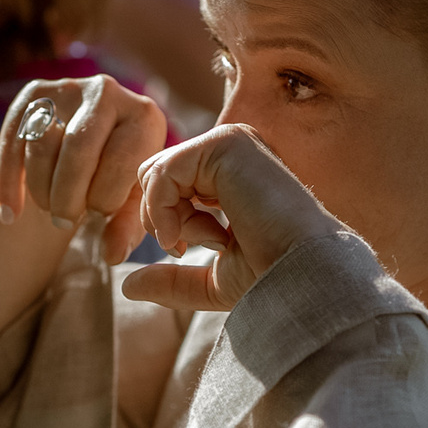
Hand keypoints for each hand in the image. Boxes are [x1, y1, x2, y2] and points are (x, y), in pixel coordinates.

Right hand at [0, 75, 168, 266]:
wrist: (90, 148)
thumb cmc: (116, 179)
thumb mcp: (128, 202)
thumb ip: (126, 229)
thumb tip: (113, 256)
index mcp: (144, 117)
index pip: (119, 162)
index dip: (105, 198)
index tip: (99, 215)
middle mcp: (109, 91)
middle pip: (78, 150)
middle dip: (68, 197)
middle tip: (65, 222)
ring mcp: (69, 88)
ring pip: (42, 143)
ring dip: (41, 189)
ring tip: (48, 210)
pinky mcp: (34, 93)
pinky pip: (13, 141)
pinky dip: (9, 184)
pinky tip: (11, 213)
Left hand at [121, 124, 341, 311]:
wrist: (300, 276)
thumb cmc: (269, 280)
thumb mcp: (210, 281)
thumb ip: (172, 278)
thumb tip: (127, 285)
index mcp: (232, 174)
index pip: (169, 182)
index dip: (161, 220)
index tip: (179, 252)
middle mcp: (233, 151)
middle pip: (155, 172)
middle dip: (156, 216)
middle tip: (181, 248)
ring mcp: (232, 142)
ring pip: (155, 170)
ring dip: (162, 216)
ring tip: (195, 242)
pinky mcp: (226, 144)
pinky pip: (163, 170)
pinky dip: (159, 209)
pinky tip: (181, 237)